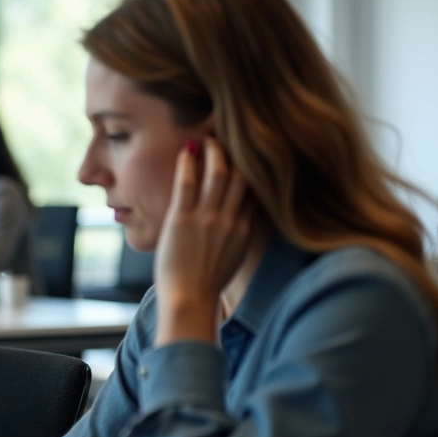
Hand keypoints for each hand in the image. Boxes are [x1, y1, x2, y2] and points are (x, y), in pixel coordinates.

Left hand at [154, 137, 254, 342]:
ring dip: (214, 151)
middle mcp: (230, 220)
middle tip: (229, 136)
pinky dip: (188, 163)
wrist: (190, 300)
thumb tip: (239, 224)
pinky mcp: (183, 219)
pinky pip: (188, 183)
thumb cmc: (205, 285)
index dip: (252, 170)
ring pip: (218, 174)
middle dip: (237, 153)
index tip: (249, 154)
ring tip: (209, 137)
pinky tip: (186, 150)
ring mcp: (208, 218)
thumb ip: (239, 236)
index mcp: (244, 229)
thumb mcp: (233, 258)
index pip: (254, 191)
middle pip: (241, 177)